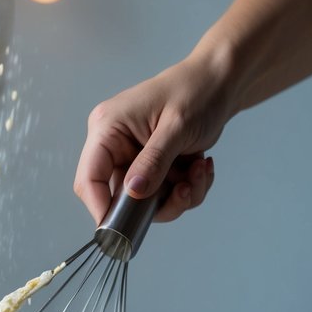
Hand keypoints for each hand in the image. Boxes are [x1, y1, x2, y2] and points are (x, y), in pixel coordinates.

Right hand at [73, 54, 229, 224]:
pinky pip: (163, 192)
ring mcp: (133, 156)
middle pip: (120, 196)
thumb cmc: (196, 91)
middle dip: (157, 202)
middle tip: (186, 190)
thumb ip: (153, 162)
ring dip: (178, 195)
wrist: (221, 82)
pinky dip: (187, 188)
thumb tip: (134, 193)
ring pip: (146, 200)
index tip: (124, 229)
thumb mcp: (176, 128)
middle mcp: (114, 144)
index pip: (90, 178)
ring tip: (199, 171)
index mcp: (107, 128)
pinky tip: (201, 166)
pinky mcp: (152, 164)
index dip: (101, 207)